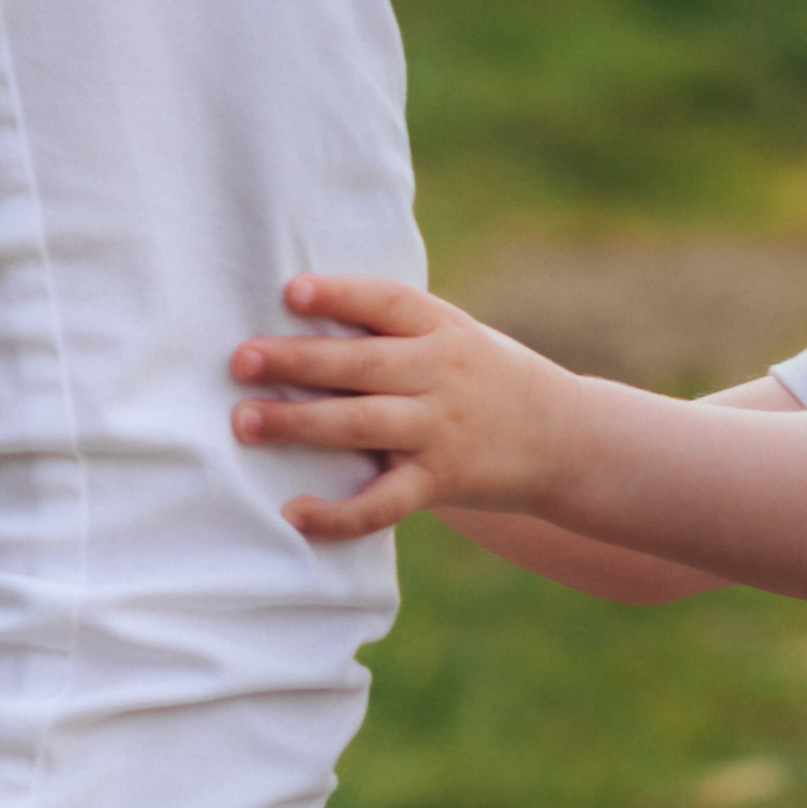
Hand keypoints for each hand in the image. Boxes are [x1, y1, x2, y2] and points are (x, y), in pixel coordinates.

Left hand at [231, 273, 573, 540]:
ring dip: (300, 423)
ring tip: (246, 421)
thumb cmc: (488, 381)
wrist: (566, 440)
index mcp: (443, 330)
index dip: (339, 295)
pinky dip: (339, 514)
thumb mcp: (457, 338)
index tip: (289, 292)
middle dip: (297, 361)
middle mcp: (442, 376)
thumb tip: (297, 322)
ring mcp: (441, 431)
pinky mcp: (442, 482)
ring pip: (362, 425)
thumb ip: (394, 332)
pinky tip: (296, 515)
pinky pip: (384, 503)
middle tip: (240, 360)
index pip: (386, 303)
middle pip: (361, 365)